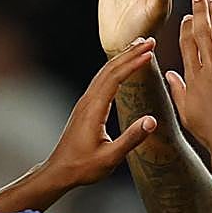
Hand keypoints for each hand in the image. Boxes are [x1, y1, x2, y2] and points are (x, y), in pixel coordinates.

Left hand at [42, 39, 158, 187]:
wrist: (59, 171)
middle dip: (130, 53)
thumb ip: (131, 139)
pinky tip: (123, 68)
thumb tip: (152, 121)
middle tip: (150, 41)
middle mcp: (88, 101)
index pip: (115, 78)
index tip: (150, 53)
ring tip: (140, 47)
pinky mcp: (86, 107)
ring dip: (123, 58)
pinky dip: (116, 69)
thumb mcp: (110, 158)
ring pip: (105, 73)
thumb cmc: (83, 167)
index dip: (133, 63)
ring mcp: (85, 103)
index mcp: (94, 110)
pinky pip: (102, 81)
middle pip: (109, 69)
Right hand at [166, 0, 211, 152]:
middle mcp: (209, 68)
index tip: (188, 15)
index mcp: (192, 77)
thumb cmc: (209, 131)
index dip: (187, 26)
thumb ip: (178, 90)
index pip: (187, 44)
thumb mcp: (186, 112)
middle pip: (202, 33)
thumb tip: (170, 74)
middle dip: (200, 11)